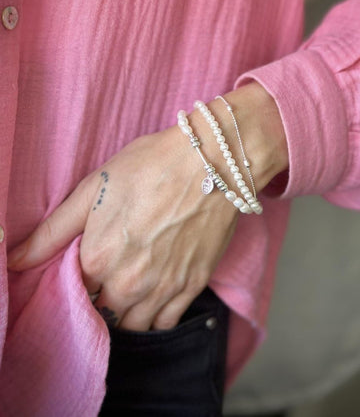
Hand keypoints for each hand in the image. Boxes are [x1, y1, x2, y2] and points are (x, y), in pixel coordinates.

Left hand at [7, 125, 238, 330]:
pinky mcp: (192, 286)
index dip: (80, 282)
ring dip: (125, 314)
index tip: (89, 267)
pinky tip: (152, 298)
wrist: (210, 163)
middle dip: (100, 300)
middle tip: (110, 277)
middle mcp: (128, 283)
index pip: (75, 293)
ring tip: (129, 290)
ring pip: (132, 325)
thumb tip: (14, 260)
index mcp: (97, 259)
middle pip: (102, 313)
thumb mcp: (94, 188)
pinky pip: (166, 323)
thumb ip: (53, 231)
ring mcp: (163, 288)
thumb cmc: (150, 167)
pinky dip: (155, 318)